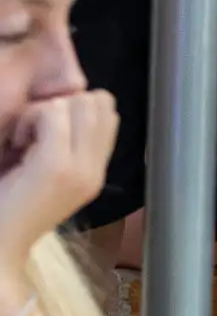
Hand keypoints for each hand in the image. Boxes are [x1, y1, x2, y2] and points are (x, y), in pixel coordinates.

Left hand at [0, 92, 118, 273]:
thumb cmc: (6, 213)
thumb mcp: (46, 177)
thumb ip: (68, 147)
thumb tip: (69, 105)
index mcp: (95, 172)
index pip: (108, 111)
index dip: (75, 107)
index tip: (45, 135)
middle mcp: (96, 170)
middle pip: (97, 101)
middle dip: (62, 105)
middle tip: (33, 135)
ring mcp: (79, 169)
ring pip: (75, 102)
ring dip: (44, 111)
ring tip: (23, 140)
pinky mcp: (56, 166)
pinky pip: (51, 113)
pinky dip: (29, 119)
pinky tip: (15, 144)